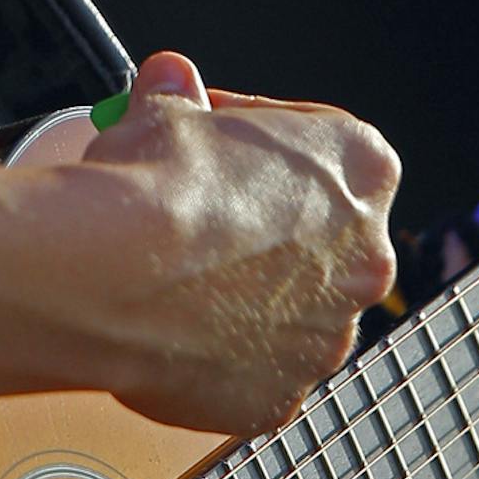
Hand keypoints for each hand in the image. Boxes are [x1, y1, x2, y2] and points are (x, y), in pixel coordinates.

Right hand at [77, 51, 400, 437]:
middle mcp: (365, 257)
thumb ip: (180, 96)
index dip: (252, 132)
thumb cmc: (154, 187)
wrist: (113, 277)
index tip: (208, 135)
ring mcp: (327, 336)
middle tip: (190, 202)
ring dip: (242, 287)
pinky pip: (253, 364)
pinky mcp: (280, 396)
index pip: (319, 136)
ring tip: (171, 268)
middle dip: (257, 217)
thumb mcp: (164, 107)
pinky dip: (218, 345)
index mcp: (359, 167)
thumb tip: (170, 82)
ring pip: (288, 304)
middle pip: (315, 229)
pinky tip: (169, 319)